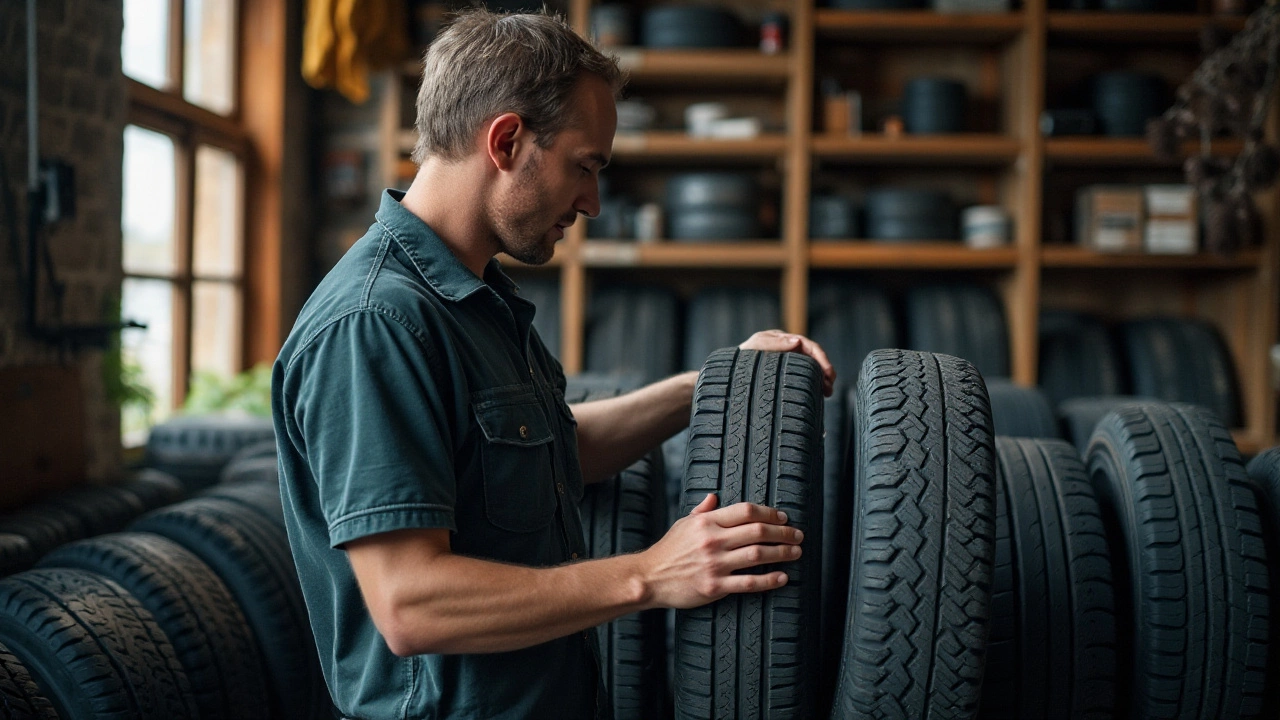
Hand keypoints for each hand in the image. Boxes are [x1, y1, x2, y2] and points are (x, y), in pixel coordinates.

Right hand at [639, 494, 803, 609]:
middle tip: (798, 535)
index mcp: (707, 522)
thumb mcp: (683, 524)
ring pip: (758, 555)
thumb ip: (702, 511)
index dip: (770, 513)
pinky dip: (769, 580)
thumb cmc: (668, 550)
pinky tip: (782, 577)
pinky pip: (749, 583)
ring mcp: (714, 564)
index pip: (747, 511)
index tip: (783, 519)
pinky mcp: (715, 586)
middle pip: (758, 531)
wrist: (649, 578)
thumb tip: (714, 497)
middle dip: (783, 533)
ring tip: (796, 553)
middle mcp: (713, 541)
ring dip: (782, 553)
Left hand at [739, 330, 835, 396]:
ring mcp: (786, 363)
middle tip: (830, 387)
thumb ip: (773, 343)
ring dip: (821, 379)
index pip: (808, 346)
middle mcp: (787, 351)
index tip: (828, 372)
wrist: (728, 374)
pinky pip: (802, 379)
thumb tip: (798, 340)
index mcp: (782, 341)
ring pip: (810, 369)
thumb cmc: (739, 359)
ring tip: (827, 393)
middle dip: (825, 371)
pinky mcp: (783, 376)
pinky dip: (811, 385)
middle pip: (813, 359)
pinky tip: (817, 395)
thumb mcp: (754, 347)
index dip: (821, 358)